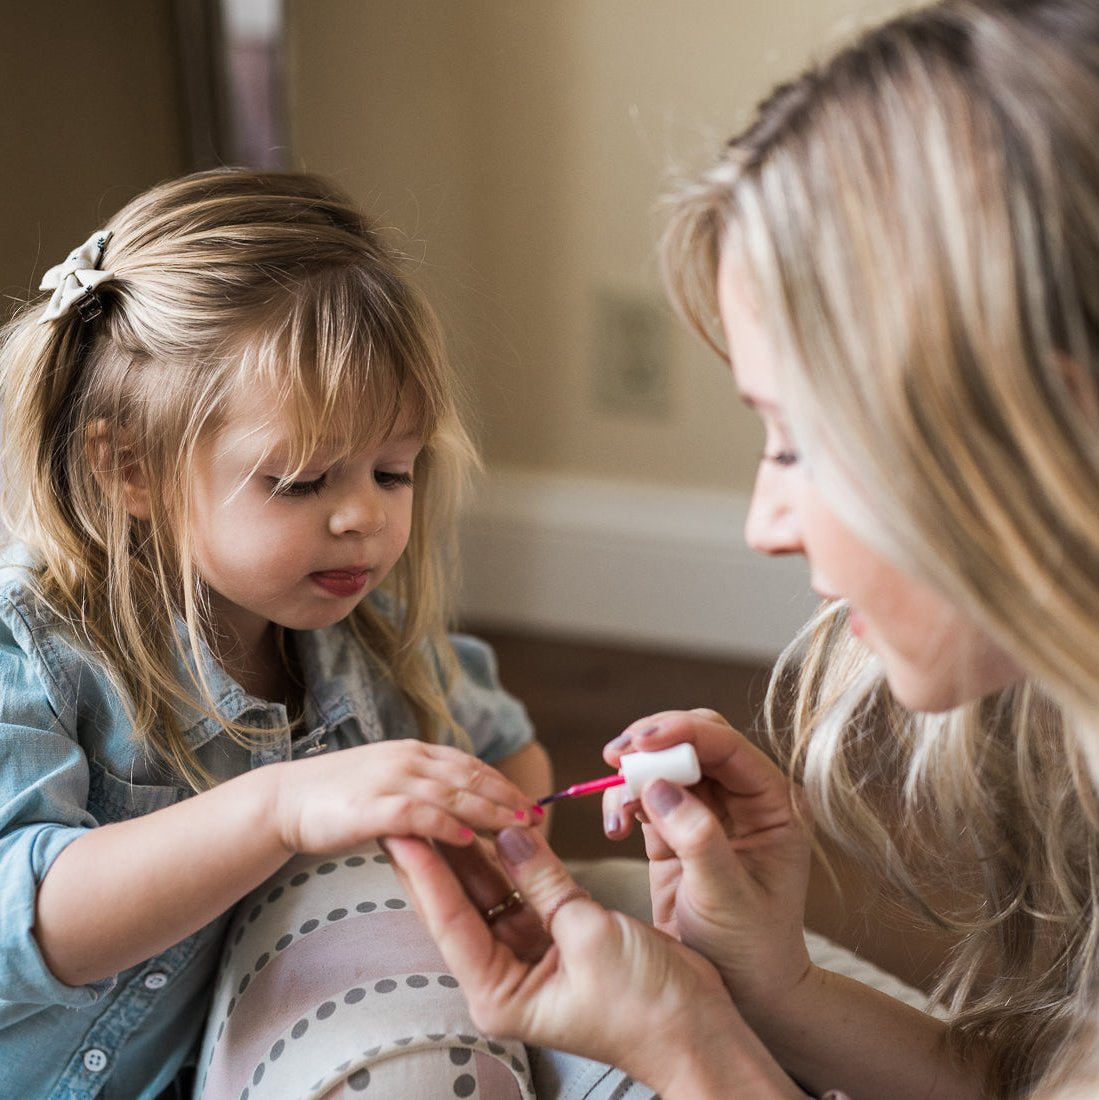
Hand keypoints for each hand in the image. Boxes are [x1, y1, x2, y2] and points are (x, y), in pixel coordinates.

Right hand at [271, 740, 535, 854]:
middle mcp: (408, 759)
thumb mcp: (387, 782)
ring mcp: (391, 780)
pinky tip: (471, 840)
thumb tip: (459, 807)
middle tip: (539, 817)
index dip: (504, 783)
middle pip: (471, 776)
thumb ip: (421, 788)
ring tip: (519, 829)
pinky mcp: (374, 806)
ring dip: (491, 811)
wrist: (286, 800)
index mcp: (414, 752)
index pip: (470, 765)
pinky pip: (420, 814)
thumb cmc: (338, 798)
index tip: (532, 803)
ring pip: (453, 793)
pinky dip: (448, 826)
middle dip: (508, 796)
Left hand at [386, 825, 801, 1099]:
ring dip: (475, 854)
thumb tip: (505, 832)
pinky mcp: (559, 940)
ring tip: (442, 808)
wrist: (699, 1032)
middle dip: (438, 857)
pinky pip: (527, 894)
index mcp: (501, 994)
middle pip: (462, 907)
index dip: (424, 870)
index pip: (451, 919)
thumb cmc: (646, 1002)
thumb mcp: (588, 934)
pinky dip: (517, 862)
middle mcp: (507, 979)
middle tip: (408, 809)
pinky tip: (497, 828)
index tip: (398, 828)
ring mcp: (532, 959)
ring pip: (493, 896)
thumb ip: (543, 880)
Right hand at [602, 710, 812, 1019]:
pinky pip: (646, 793)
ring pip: (666, 762)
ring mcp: (710, 810)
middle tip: (614, 757)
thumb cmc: (750, 950)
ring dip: (634, 774)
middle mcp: (745, 798)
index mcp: (774, 804)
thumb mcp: (728, 898)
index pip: (728, 746)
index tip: (641, 742)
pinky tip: (616, 827)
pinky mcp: (676, 826)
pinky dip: (624, 800)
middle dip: (653, 742)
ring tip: (616, 810)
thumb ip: (699, 840)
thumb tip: (660, 786)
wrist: (742, 993)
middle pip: (695, 740)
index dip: (683, 732)